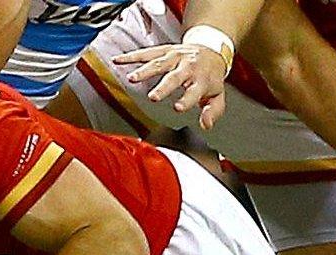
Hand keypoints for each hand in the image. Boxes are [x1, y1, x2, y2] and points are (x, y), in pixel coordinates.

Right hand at [112, 44, 227, 128]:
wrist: (210, 48)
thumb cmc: (209, 76)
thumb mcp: (217, 95)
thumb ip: (212, 111)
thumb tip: (206, 125)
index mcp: (201, 79)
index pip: (195, 91)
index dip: (187, 99)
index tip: (177, 107)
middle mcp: (188, 67)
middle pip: (175, 77)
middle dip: (164, 86)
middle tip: (153, 97)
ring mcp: (175, 57)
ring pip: (159, 63)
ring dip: (145, 70)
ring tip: (132, 78)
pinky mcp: (164, 50)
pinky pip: (146, 53)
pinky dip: (131, 57)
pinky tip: (118, 61)